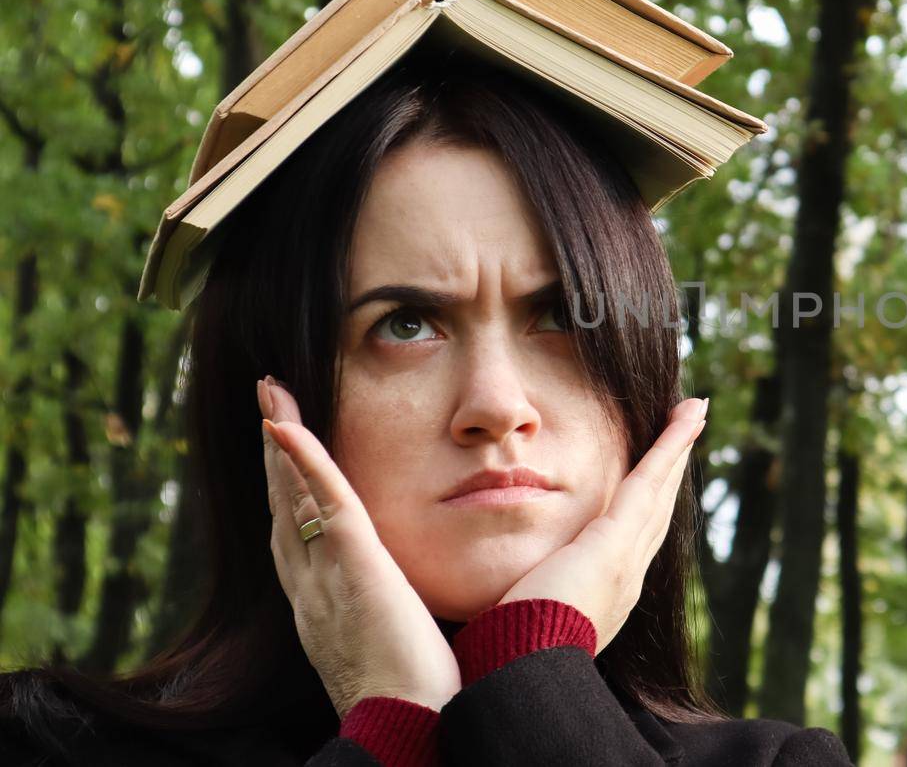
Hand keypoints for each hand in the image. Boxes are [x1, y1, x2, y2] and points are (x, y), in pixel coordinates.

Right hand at [258, 377, 461, 717]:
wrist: (413, 732)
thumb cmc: (418, 701)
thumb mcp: (394, 647)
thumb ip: (393, 617)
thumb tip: (412, 604)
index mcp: (326, 606)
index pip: (301, 536)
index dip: (290, 492)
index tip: (285, 454)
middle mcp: (312, 589)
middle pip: (284, 508)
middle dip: (274, 458)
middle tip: (267, 407)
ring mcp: (326, 579)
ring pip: (295, 496)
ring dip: (281, 442)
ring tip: (272, 396)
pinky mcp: (356, 569)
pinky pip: (324, 504)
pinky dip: (304, 459)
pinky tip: (285, 424)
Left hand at [496, 396, 707, 652]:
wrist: (518, 673)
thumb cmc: (502, 656)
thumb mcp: (510, 620)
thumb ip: (508, 599)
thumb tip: (480, 599)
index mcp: (603, 596)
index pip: (629, 539)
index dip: (643, 505)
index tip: (652, 479)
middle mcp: (626, 578)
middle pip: (655, 512)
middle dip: (669, 473)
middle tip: (686, 433)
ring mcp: (626, 560)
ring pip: (658, 492)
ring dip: (676, 451)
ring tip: (691, 415)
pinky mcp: (614, 542)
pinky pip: (649, 481)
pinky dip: (669, 446)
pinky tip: (685, 414)